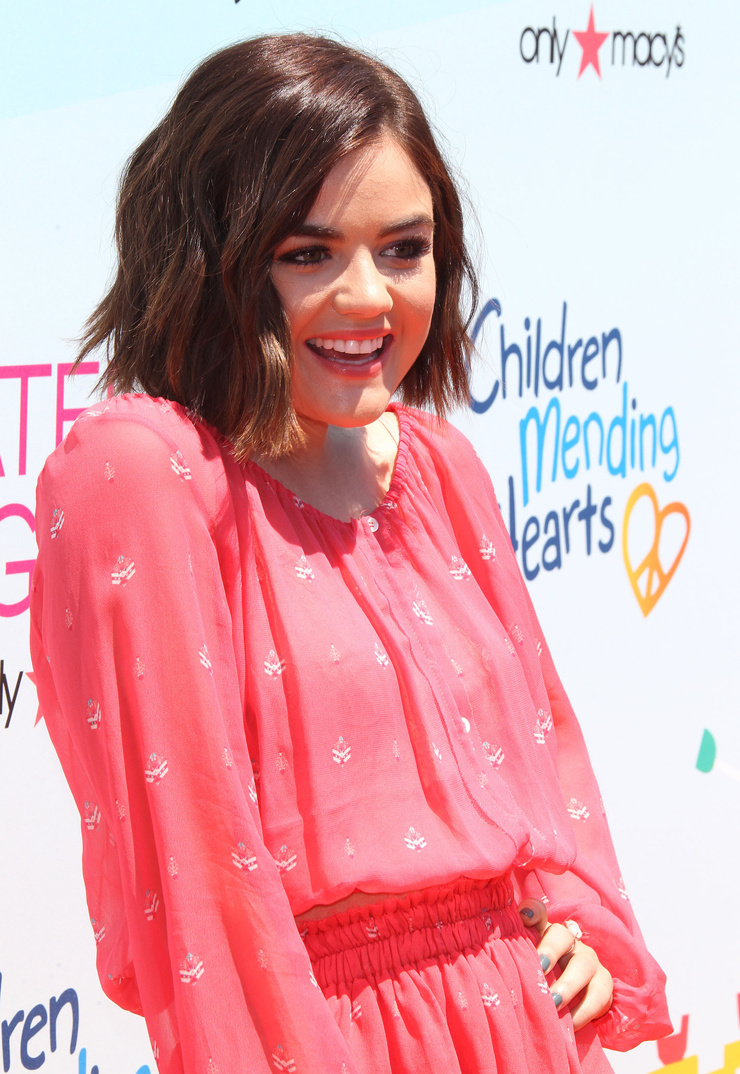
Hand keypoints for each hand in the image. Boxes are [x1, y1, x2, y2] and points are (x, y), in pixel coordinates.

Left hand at [518, 899, 612, 1029]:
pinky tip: (571, 1024)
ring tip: (553, 1004)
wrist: (572, 1002)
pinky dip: (585, 1011)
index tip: (526, 918)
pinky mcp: (604, 984)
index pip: (537, 911)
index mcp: (544, 932)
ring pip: (584, 965)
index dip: (532, 911)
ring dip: (568, 985)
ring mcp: (589, 961)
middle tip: (538, 970)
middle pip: (562, 935)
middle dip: (550, 951)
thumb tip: (488, 956)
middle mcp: (569, 941)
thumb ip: (512, 957)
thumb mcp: (525, 968)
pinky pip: (600, 995)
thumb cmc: (539, 983)